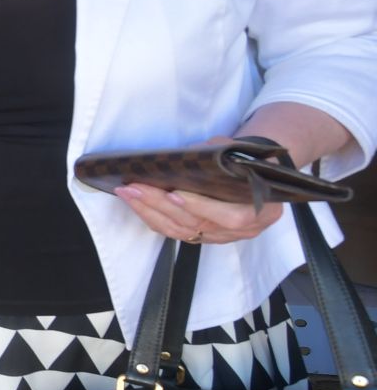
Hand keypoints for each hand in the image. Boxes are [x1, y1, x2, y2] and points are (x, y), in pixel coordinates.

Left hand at [114, 136, 282, 244]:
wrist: (257, 171)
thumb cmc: (249, 159)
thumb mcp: (243, 152)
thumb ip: (222, 155)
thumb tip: (187, 156)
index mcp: (262, 210)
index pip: (230, 217)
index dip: (201, 207)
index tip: (174, 194)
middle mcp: (243, 230)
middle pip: (196, 223)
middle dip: (161, 205)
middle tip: (133, 188)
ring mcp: (222, 236)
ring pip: (181, 231)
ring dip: (150, 212)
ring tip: (126, 193)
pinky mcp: (205, 237)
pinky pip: (175, 232)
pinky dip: (153, 217)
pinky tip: (136, 203)